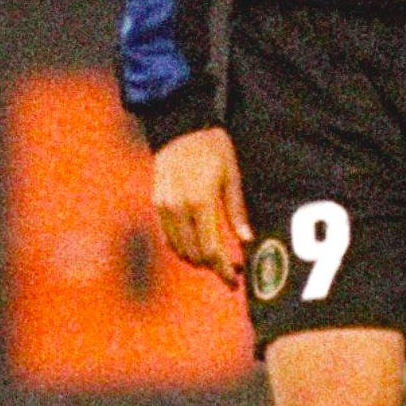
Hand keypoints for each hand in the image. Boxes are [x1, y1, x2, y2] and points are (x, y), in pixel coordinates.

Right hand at [151, 126, 252, 287]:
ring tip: (216, 259)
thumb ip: (237, 211)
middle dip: (213, 267)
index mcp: (201, 202)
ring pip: (179, 249)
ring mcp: (165, 206)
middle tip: (231, 269)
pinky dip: (182, 247)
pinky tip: (197, 246)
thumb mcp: (232, 175)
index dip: (224, 270)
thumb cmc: (213, 147)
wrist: (180, 125)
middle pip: (195, 254)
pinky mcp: (157, 203)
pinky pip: (168, 237)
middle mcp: (179, 208)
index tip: (235, 279)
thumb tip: (247, 241)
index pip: (212, 250)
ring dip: (198, 259)